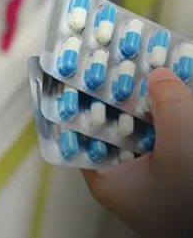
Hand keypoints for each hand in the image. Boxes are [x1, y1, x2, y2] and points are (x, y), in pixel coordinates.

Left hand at [82, 68, 192, 236]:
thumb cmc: (190, 205)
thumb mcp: (180, 151)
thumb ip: (169, 109)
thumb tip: (158, 74)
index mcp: (107, 179)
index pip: (81, 131)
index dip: (82, 98)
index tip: (85, 67)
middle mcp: (124, 179)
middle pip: (114, 126)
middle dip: (121, 94)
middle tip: (123, 57)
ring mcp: (150, 180)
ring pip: (145, 132)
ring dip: (151, 105)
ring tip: (152, 67)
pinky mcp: (173, 178)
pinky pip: (166, 142)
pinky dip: (171, 122)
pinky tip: (178, 94)